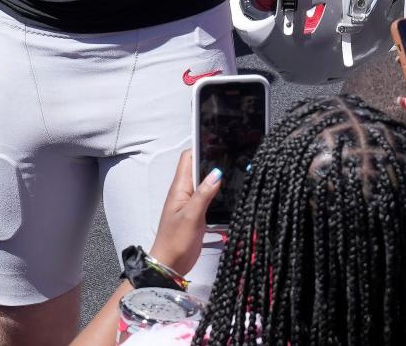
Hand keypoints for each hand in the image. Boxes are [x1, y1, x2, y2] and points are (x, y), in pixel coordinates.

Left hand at [149, 150, 222, 275]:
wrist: (170, 265)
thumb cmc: (176, 240)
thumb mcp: (191, 216)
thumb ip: (203, 194)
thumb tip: (217, 172)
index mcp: (179, 188)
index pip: (188, 158)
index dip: (200, 146)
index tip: (217, 140)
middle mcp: (184, 191)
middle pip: (197, 167)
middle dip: (211, 158)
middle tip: (232, 152)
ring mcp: (191, 202)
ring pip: (204, 181)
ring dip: (215, 175)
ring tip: (235, 168)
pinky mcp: (197, 213)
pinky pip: (207, 195)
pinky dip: (217, 190)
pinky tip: (229, 190)